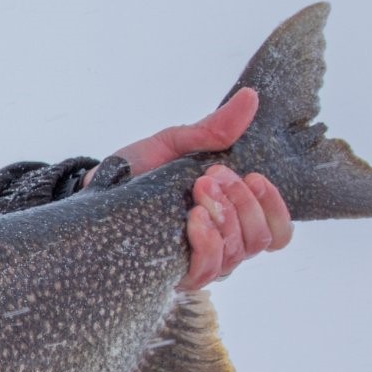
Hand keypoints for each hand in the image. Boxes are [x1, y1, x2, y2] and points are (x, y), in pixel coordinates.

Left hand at [96, 88, 291, 290]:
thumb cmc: (136, 171)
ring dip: (224, 217)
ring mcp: (199, 261)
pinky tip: (193, 219)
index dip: (275, 207)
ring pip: (238, 253)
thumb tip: (250, 97)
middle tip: (210, 176)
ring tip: (198, 190)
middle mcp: (222, 243)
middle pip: (261, 238)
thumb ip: (212, 129)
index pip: (278, 231)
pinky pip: (207, 270)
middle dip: (242, 202)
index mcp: (231, 215)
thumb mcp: (175, 144)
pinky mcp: (174, 274)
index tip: (253, 177)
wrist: (94, 191)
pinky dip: (208, 242)